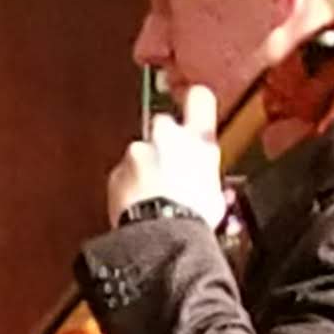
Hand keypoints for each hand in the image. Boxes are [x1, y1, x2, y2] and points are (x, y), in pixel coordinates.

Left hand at [104, 82, 228, 227]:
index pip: (199, 97)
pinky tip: (138, 204)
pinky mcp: (117, 171)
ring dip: (145, 167)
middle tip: (171, 167)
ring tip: (154, 195)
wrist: (161, 235)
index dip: (195, 99)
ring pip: (141, 152)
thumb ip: (206, 174)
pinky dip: (128, 184)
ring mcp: (139, 152)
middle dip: (165, 141)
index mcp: (200, 141)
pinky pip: (123, 174)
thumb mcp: (215, 193)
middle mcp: (168, 137)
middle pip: (163, 125)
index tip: (192, 100)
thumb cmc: (194, 218)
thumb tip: (206, 184)